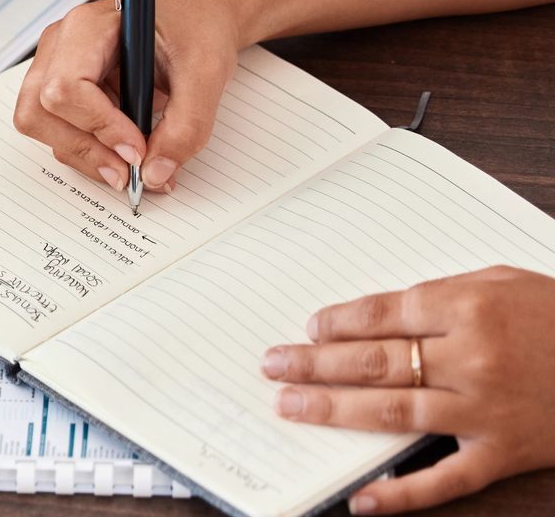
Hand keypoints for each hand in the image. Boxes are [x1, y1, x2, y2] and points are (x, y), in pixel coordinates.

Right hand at [12, 0, 244, 193]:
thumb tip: (155, 173)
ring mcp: (57, 66)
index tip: (138, 150)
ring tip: (135, 164)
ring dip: (86, 154)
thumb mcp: (205, 72)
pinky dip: (90, 150)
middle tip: (130, 173)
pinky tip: (126, 150)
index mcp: (89, 27)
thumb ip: (185, 126)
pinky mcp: (65, 88)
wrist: (200, 12)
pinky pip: (60, 129)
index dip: (99, 126)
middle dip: (84, 149)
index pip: (66, 87)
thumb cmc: (197, 24)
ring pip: (43, 126)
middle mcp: (62, 44)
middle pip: (39, 111)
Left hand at [263, 267, 554, 512]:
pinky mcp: (506, 453)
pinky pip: (445, 477)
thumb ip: (440, 297)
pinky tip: (364, 500)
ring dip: (333, 409)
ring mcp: (486, 410)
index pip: (381, 316)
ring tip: (290, 405)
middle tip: (272, 366)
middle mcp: (472, 358)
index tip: (307, 329)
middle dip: (314, 363)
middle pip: (373, 362)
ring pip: (392, 411)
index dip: (336, 324)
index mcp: (468, 307)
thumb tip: (374, 314)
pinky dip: (402, 493)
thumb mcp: (502, 283)